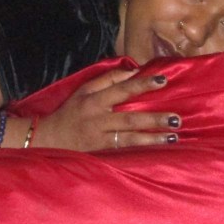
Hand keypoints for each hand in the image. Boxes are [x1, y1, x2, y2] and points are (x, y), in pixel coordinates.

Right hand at [34, 69, 180, 150]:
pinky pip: (123, 151)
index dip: (142, 84)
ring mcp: (99, 137)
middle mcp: (97, 118)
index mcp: (94, 99)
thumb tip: (132, 71)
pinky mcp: (99, 152)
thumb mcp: (83, 90)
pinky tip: (157, 150)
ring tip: (173, 137)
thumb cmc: (69, 112)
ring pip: (129, 138)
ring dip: (152, 138)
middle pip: (130, 117)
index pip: (122, 89)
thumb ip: (107, 80)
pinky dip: (140, 150)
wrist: (47, 138)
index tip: (163, 80)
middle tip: (176, 118)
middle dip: (154, 119)